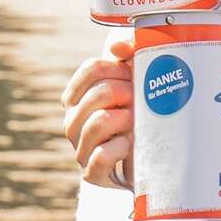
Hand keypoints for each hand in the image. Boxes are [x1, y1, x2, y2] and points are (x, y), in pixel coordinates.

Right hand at [62, 31, 136, 188]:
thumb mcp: (136, 83)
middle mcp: (72, 121)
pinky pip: (102, 156)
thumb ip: (130, 57)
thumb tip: (117, 46)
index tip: (136, 78)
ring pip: (100, 122)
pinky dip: (121, 147)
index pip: (92, 69)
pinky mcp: (91, 173)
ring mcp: (79, 148)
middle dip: (129, 94)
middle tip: (143, 102)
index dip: (120, 68)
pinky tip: (130, 144)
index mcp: (77, 96)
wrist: (148, 162)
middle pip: (100, 93)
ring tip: (138, 123)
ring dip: (127, 120)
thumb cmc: (140, 116)